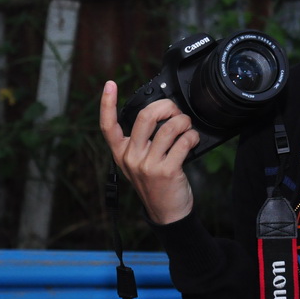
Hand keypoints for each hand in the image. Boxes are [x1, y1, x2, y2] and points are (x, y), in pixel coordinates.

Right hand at [99, 80, 199, 224]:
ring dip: (183, 122)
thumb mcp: (139, 163)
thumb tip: (158, 114)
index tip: (109, 84)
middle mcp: (131, 157)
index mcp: (121, 153)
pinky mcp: (166, 171)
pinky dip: (192, 136)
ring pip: (168, 127)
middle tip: (174, 112)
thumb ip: (141, 142)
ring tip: (187, 127)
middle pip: (145, 116)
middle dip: (166, 106)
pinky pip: (182, 142)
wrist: (166, 214)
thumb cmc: (155, 184)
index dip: (107, 103)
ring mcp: (148, 165)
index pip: (108, 126)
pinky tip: (192, 140)